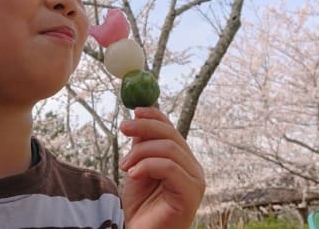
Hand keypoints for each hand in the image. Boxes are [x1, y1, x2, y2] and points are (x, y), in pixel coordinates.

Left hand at [119, 107, 205, 228]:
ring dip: (141, 153)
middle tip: (124, 128)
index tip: (134, 110)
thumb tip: (139, 119)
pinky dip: (148, 166)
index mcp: (182, 161)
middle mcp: (193, 169)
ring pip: (169, 150)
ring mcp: (194, 181)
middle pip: (172, 136)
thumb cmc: (140, 207)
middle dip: (145, 128)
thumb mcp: (137, 169)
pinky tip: (133, 175)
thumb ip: (142, 147)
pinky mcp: (190, 194)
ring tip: (125, 167)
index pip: (171, 130)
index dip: (155, 116)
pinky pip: (170, 168)